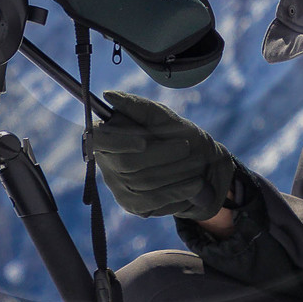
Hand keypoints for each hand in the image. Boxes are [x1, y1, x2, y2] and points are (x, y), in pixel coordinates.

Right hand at [91, 91, 237, 222]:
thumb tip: (109, 95)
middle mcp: (109, 163)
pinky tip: (194, 185)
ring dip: (174, 172)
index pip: (98, 139)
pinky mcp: (135, 206)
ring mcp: (119, 187)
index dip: (117, 142)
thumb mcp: (164, 118)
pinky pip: (152, 201)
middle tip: (185, 147)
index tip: (144, 141)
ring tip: (196, 163)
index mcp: (111, 136)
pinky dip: (177, 191)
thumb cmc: (180, 136)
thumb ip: (137, 107)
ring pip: (142, 183)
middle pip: (126, 163)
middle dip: (160, 155)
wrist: (204, 168)